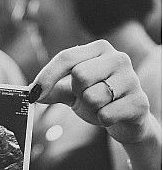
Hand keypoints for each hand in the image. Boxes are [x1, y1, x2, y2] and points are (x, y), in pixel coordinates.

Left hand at [29, 40, 150, 144]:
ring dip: (91, 109)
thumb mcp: (73, 90)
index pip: (66, 57)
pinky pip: (106, 114)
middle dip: (77, 93)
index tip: (32, 94)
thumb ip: (52, 88)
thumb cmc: (98, 99)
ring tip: (101, 107)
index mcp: (100, 49)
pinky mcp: (140, 102)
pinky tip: (112, 116)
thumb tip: (30, 92)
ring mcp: (132, 79)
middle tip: (87, 97)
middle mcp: (119, 58)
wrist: (128, 120)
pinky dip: (102, 120)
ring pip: (93, 97)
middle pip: (79, 75)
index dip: (47, 76)